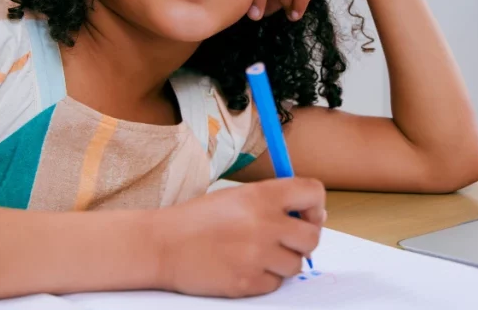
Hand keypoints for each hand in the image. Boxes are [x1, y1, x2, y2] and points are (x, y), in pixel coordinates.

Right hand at [155, 177, 325, 297]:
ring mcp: (257, 255)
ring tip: (255, 254)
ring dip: (281, 262)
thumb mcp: (237, 196)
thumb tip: (311, 217)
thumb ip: (273, 202)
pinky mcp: (248, 281)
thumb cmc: (198, 220)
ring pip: (296, 265)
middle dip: (303, 241)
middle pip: (312, 237)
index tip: (305, 215)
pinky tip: (241, 266)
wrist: (162, 245)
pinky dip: (262, 279)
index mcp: (262, 195)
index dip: (315, 206)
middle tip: (285, 241)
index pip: (313, 193)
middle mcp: (264, 223)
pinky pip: (274, 284)